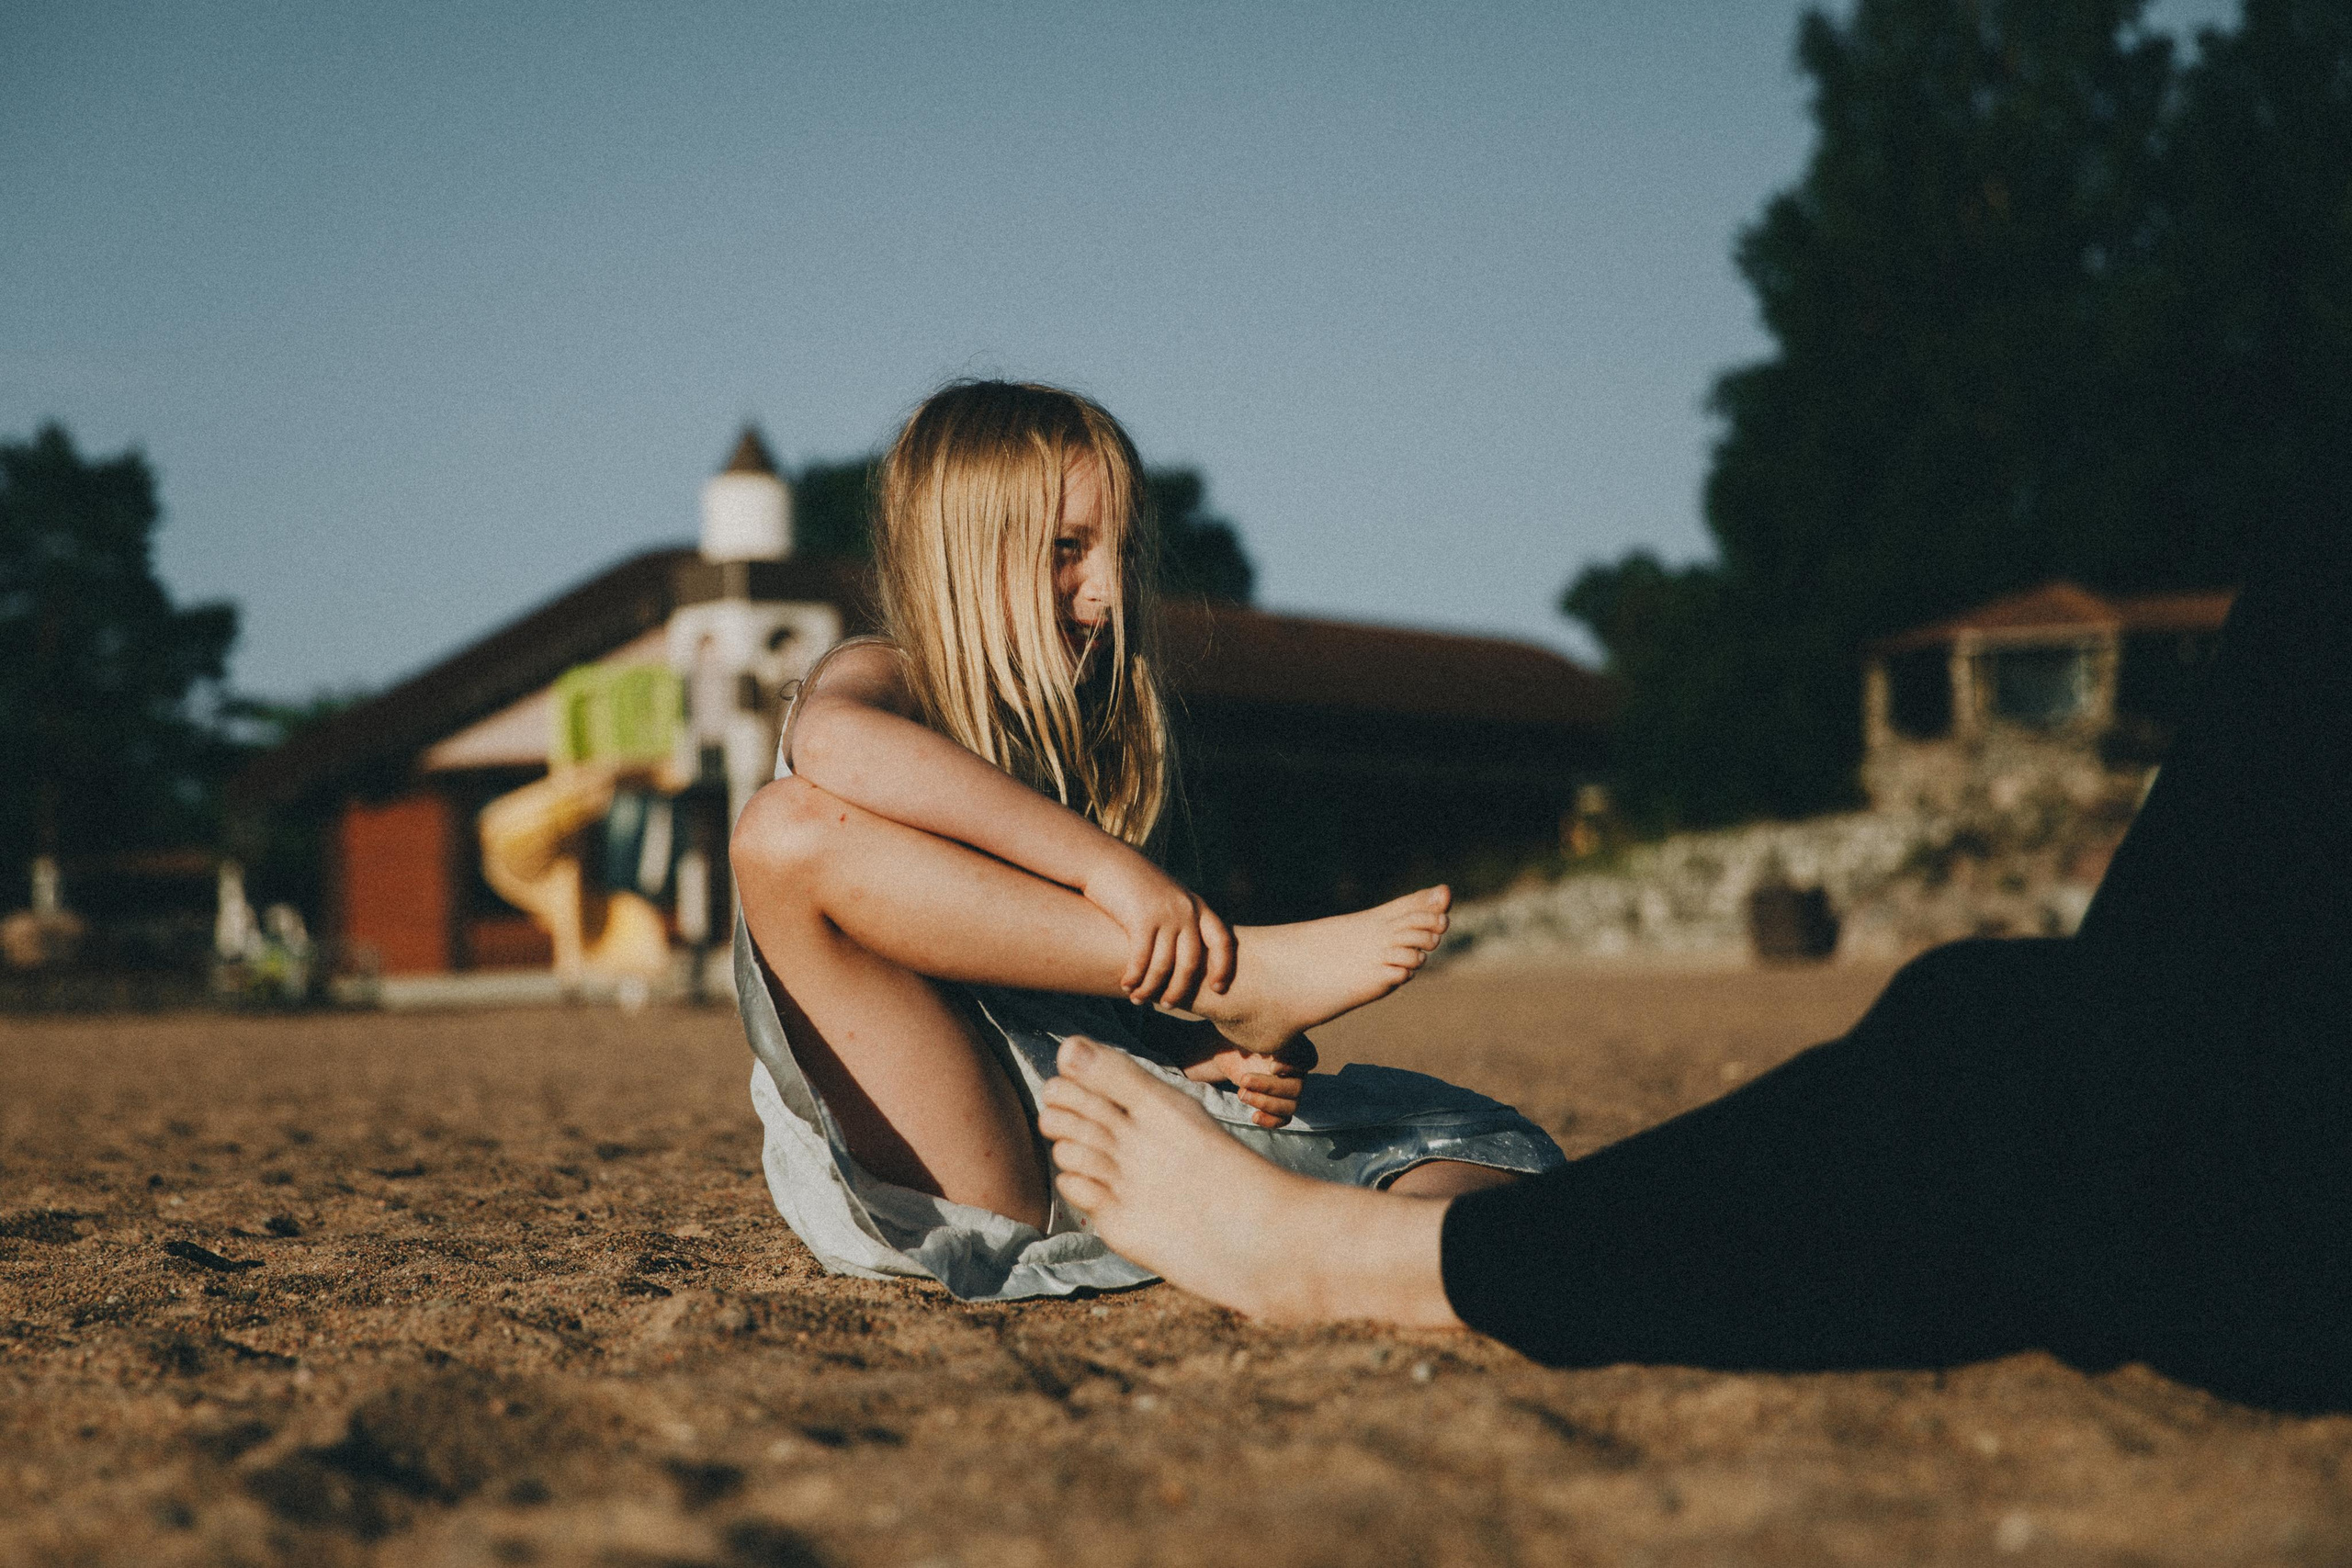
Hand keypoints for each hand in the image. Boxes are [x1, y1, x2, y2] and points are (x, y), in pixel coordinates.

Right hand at [1082, 851, 1235, 1007]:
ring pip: (1164, 966)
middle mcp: (1185, 910)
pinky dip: (1134, 977)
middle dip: (1179, 989)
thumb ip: (1181, 920)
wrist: (1105, 861)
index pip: (1223, 941)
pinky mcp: (1140, 919)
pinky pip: (1142, 960)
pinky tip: (1126, 985)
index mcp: (1197, 905)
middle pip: (1191, 962)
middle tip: (1168, 1005)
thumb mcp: (1167, 896)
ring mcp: (1164, 914)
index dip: (1224, 967)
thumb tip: (1186, 956)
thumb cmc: (1134, 884)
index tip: (1218, 989)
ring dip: (1151, 988)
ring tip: (1138, 999)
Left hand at [1182, 1034, 1316, 1127]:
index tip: (1271, 1064)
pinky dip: (1271, 1120)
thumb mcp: (1242, 1027)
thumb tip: (1255, 1034)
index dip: (1293, 1065)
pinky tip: (1253, 1116)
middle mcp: (1295, 1069)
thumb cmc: (1234, 1031)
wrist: (1221, 1048)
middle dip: (1269, 1086)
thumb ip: (1253, 1028)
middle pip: (1297, 1087)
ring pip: (1291, 1105)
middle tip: (1243, 1080)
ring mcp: (1286, 1088)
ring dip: (1267, 1103)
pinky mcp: (1275, 1103)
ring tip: (1241, 1094)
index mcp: (1294, 1046)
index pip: (1308, 1059)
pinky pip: (1284, 1118)